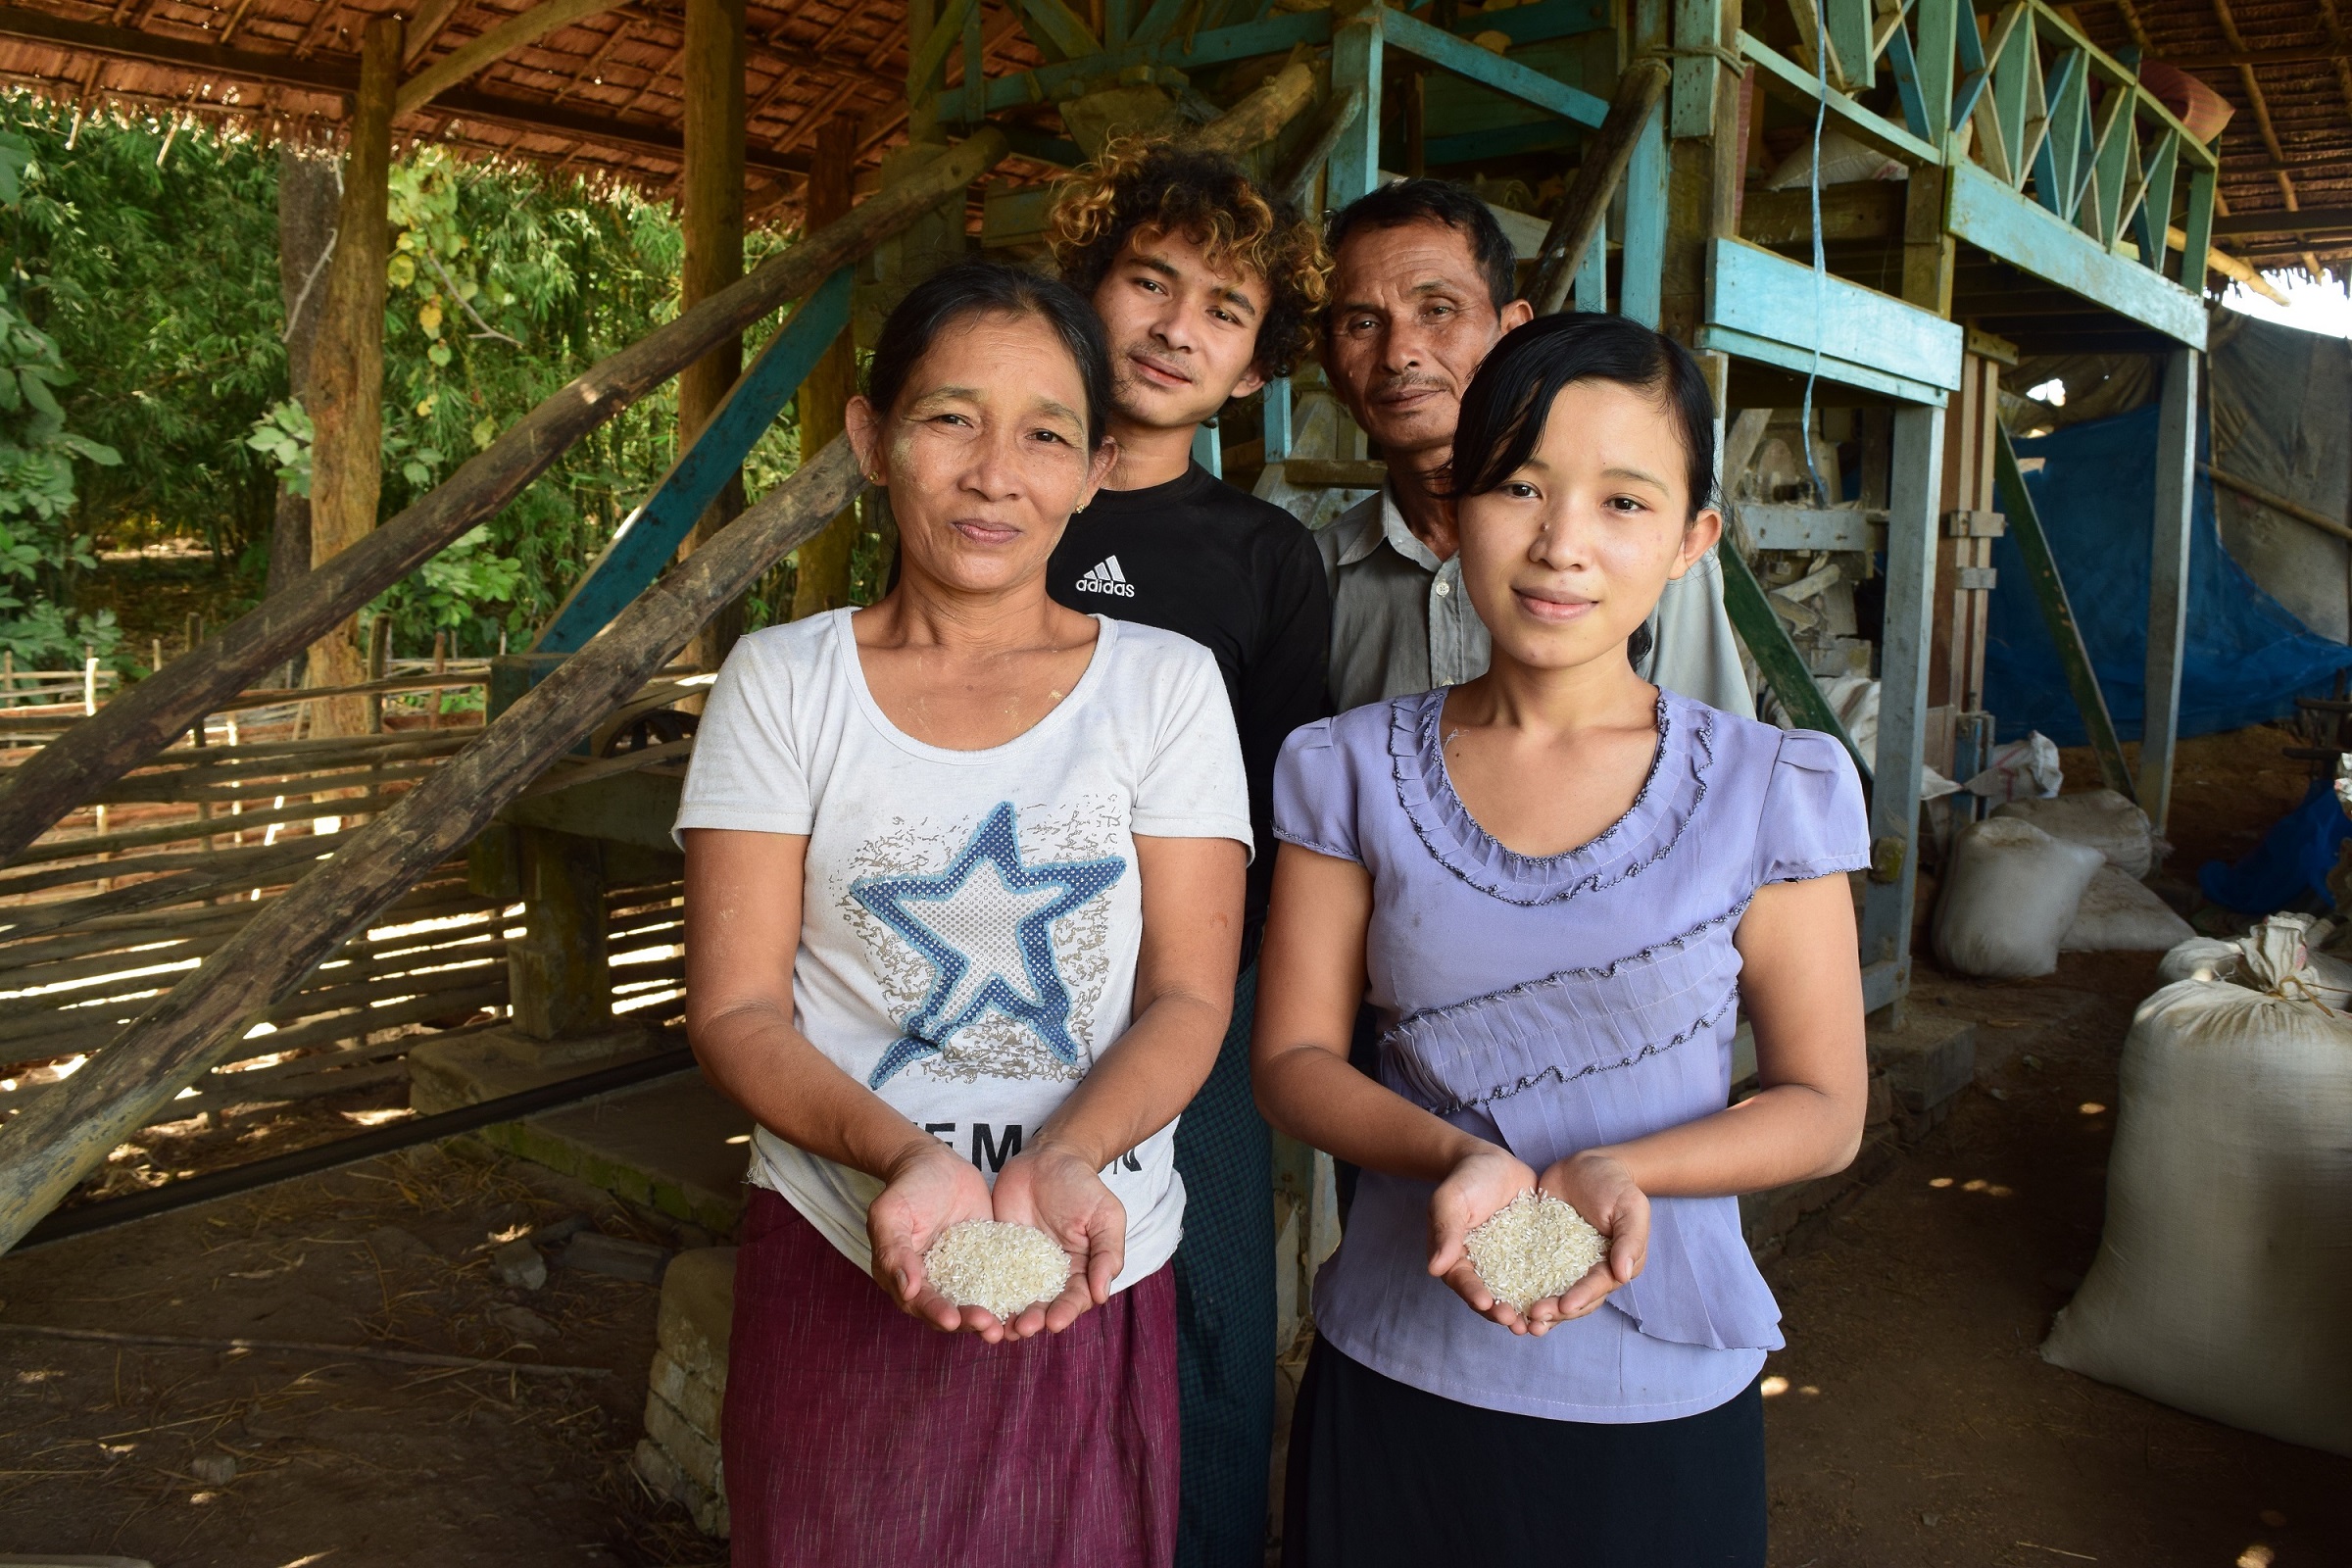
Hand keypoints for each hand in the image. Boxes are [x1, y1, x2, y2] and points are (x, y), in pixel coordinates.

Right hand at [866, 1139, 997, 1336]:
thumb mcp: (891, 1214)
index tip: (953, 1319)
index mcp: (904, 1276)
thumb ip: (894, 1251)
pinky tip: (1029, 1299)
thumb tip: (906, 1289)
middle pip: (950, 1310)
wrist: (935, 1163)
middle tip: (991, 1327)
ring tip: (1010, 1326)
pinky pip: (997, 1280)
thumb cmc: (907, 1187)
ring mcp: (961, 1272)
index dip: (936, 1312)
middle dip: (969, 1321)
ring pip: (975, 1301)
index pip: (920, 1302)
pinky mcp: (985, 1260)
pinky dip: (1010, 1293)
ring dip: (991, 1315)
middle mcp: (933, 1281)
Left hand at [989, 1140, 1126, 1337]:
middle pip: (1043, 1306)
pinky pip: (989, 1277)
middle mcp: (1050, 1275)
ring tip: (1000, 1326)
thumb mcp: (1105, 1215)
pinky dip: (984, 1293)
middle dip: (1034, 1319)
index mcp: (1080, 1270)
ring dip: (1008, 1315)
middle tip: (1022, 1327)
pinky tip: (976, 1303)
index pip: (1074, 1299)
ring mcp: (1021, 1267)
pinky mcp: (997, 1254)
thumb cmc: (1082, 1185)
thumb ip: (1107, 1252)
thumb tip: (1102, 1294)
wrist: (1047, 1159)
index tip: (1054, 1322)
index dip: (1065, 1312)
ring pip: (1015, 1299)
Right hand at [1425, 1141, 1542, 1332]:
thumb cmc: (1465, 1179)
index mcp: (1456, 1259)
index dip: (1474, 1295)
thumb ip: (1445, 1231)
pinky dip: (1546, 1293)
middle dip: (1501, 1312)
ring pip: (1515, 1294)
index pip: (1463, 1281)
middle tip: (1515, 1323)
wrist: (1492, 1163)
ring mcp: (1507, 1265)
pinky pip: (1538, 1277)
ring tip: (1537, 1325)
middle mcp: (1482, 1268)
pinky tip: (1559, 1303)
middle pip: (1489, 1296)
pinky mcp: (1530, 1257)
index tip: (1486, 1304)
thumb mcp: (1451, 1200)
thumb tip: (1434, 1268)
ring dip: (1524, 1312)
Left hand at [1518, 1150, 1649, 1332]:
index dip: (1581, 1297)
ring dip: (1536, 1309)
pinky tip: (1503, 1298)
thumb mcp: (1630, 1207)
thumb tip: (1623, 1274)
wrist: (1587, 1166)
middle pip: (1572, 1300)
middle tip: (1534, 1316)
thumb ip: (1630, 1239)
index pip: (1596, 1287)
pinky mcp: (1541, 1254)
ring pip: (1550, 1295)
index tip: (1564, 1306)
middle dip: (1554, 1312)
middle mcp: (1588, 1273)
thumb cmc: (1615, 1185)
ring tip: (1517, 1320)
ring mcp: (1563, 1266)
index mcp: (1613, 1267)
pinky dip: (1519, 1289)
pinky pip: (1530, 1275)